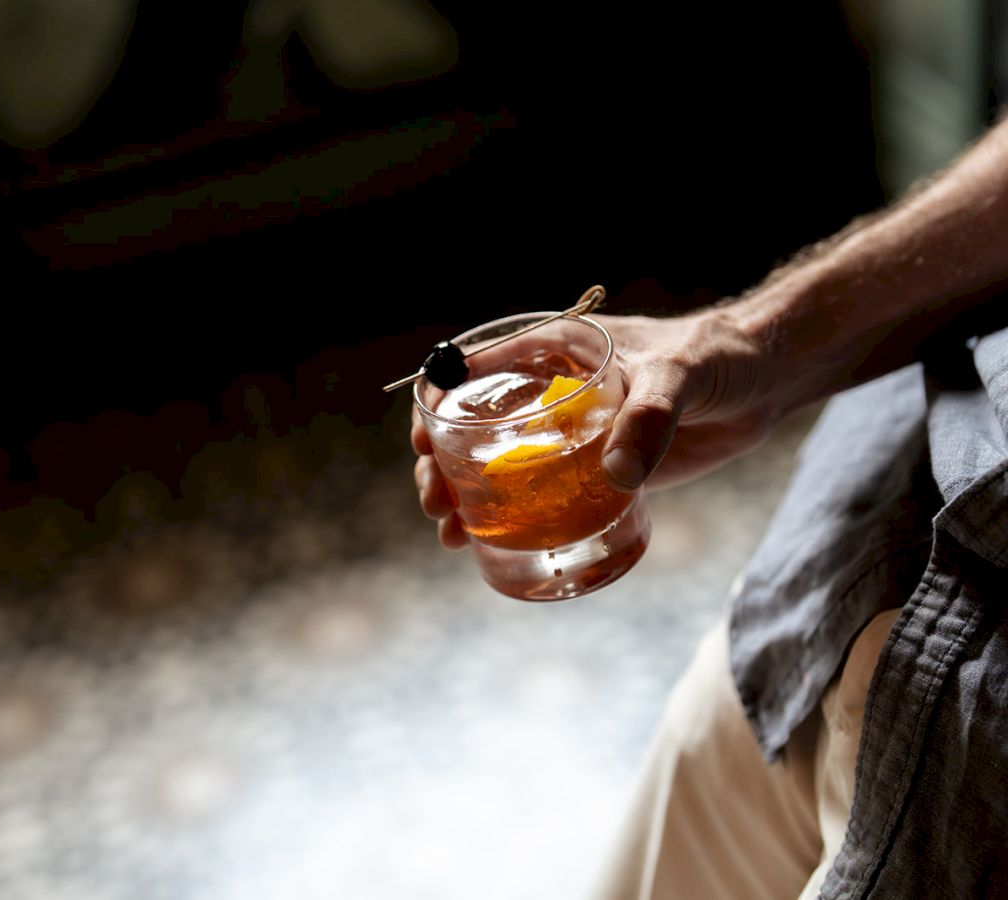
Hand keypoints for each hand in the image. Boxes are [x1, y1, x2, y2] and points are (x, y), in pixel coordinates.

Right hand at [411, 306, 774, 548]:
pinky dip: (512, 520)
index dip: (439, 403)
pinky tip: (490, 547)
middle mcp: (550, 393)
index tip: (424, 441)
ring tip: (452, 535)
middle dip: (442, 466)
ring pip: (500, 468)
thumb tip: (616, 475)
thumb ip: (649, 418)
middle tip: (437, 504)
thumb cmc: (716, 357)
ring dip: (466, 499)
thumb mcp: (678, 377)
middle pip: (474, 429)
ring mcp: (569, 434)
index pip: (475, 371)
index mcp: (554, 351)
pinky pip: (543, 495)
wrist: (762, 382)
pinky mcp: (596, 469)